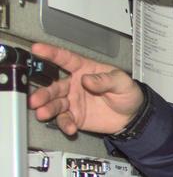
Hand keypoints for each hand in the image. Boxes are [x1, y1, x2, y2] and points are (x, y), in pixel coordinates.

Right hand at [27, 43, 144, 136]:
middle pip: (54, 86)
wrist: (133, 116)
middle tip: (35, 99)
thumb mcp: (122, 82)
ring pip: (55, 104)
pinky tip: (69, 127)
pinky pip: (66, 119)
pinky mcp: (76, 116)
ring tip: (42, 113)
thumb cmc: (126, 93)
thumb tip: (88, 80)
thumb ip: (105, 80)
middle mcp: (74, 84)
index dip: (51, 53)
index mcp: (84, 70)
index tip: (37, 49)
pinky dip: (65, 123)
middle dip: (44, 93)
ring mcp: (73, 101)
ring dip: (48, 108)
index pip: (65, 59)